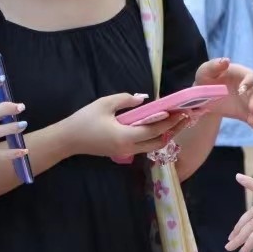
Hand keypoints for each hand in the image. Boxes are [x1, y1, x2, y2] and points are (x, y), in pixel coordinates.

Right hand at [62, 93, 190, 160]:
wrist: (68, 139)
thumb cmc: (84, 120)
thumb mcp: (104, 103)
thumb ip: (125, 100)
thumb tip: (142, 99)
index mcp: (125, 136)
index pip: (154, 129)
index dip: (170, 121)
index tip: (181, 111)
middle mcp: (129, 148)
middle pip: (158, 142)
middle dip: (173, 130)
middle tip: (184, 118)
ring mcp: (125, 153)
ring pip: (152, 147)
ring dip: (164, 135)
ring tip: (175, 123)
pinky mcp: (122, 152)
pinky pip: (143, 147)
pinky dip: (154, 138)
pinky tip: (158, 128)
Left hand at [194, 58, 252, 147]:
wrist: (203, 95)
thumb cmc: (206, 78)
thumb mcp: (205, 71)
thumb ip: (214, 65)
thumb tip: (226, 60)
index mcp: (242, 75)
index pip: (252, 76)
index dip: (249, 82)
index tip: (241, 89)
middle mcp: (249, 89)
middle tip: (252, 109)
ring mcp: (249, 103)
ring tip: (252, 121)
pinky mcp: (247, 116)